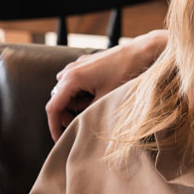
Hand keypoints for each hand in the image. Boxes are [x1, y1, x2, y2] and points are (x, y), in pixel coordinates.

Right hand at [45, 30, 166, 139]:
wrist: (140, 52)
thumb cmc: (125, 74)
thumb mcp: (106, 100)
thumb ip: (87, 114)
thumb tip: (78, 128)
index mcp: (72, 79)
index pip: (53, 108)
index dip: (54, 127)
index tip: (60, 140)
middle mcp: (70, 71)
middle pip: (58, 100)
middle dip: (67, 115)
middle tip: (83, 124)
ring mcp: (76, 66)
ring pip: (67, 93)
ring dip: (76, 105)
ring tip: (95, 107)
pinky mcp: (85, 65)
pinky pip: (75, 83)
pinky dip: (82, 94)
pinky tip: (98, 97)